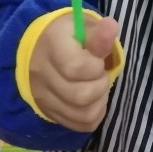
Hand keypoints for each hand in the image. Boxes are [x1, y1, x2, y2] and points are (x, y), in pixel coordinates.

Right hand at [29, 14, 120, 131]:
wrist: (40, 47)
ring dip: (99, 101)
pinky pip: (80, 125)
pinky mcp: (49, 113)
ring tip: (97, 86)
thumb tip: (112, 27)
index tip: (97, 60)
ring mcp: (43, 97)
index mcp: (51, 45)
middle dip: (100, 85)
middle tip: (100, 73)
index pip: (75, 67)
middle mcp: (42, 74)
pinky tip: (93, 100)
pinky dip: (94, 115)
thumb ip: (98, 33)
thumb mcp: (82, 26)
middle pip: (80, 95)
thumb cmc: (68, 34)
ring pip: (82, 114)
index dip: (95, 67)